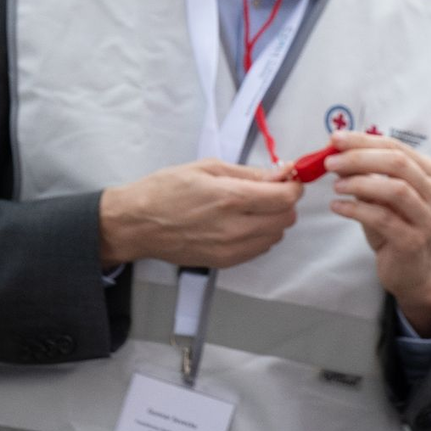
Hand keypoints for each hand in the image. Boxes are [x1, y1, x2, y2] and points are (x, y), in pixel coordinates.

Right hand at [99, 158, 303, 269]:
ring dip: (274, 220)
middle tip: (270, 189)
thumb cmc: (168, 188)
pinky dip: (261, 235)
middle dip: (284, 201)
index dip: (293, 186)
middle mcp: (235, 228)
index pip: (285, 198)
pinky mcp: (224, 263)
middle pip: (286, 219)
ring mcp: (230, 250)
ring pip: (276, 236)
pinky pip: (259, 249)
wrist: (137, 224)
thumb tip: (282, 172)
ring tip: (253, 206)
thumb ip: (250, 173)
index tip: (286, 177)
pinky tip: (243, 222)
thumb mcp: (209, 167)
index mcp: (232, 198)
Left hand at [325, 130, 430, 334]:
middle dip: (360, 158)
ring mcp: (428, 218)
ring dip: (359, 183)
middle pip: (398, 163)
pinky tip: (338, 207)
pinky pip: (383, 219)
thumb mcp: (383, 197)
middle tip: (331, 161)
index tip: (336, 140)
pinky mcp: (413, 241)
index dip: (364, 141)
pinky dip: (356, 209)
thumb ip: (367, 175)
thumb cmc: (398, 228)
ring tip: (336, 185)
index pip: (396, 147)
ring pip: (394, 189)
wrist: (415, 273)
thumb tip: (337, 153)